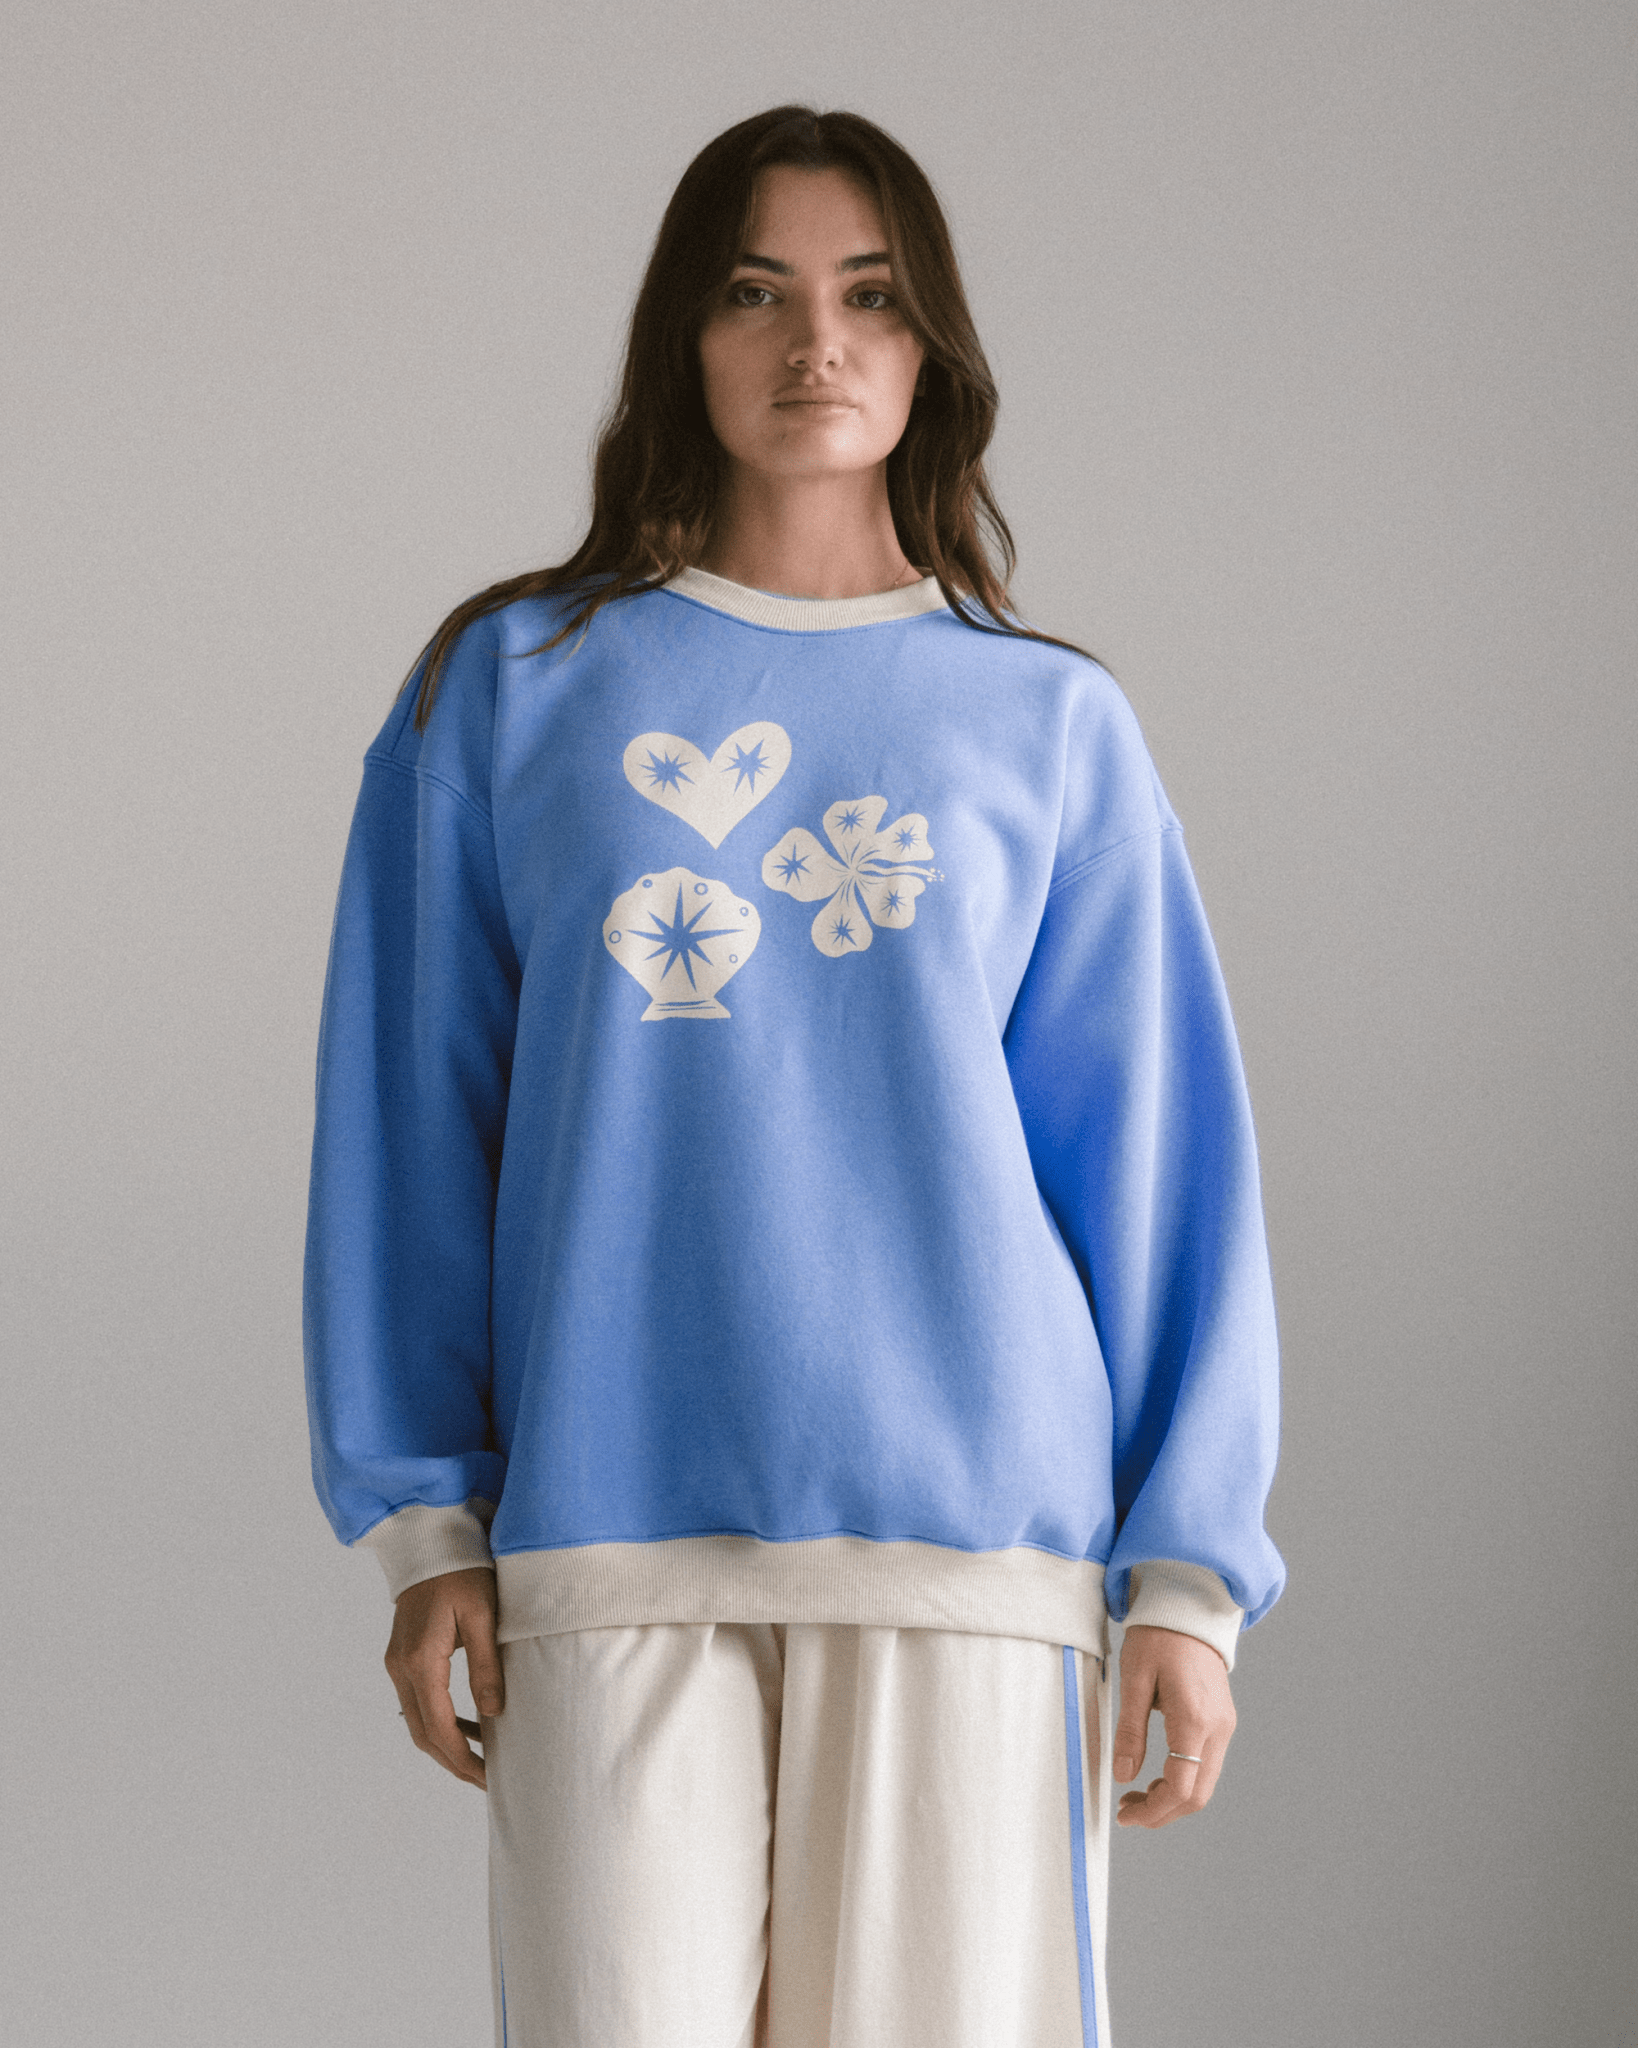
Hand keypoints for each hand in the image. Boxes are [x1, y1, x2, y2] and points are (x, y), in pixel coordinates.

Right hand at [383, 1566, 503, 1788]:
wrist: (431, 1543)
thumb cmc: (462, 1573)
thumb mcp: (484, 1616)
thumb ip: (486, 1666)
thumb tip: (494, 1714)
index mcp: (420, 1661)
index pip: (439, 1727)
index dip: (462, 1758)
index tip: (488, 1776)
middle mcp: (401, 1668)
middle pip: (423, 1733)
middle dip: (453, 1761)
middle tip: (487, 1778)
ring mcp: (397, 1663)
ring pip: (418, 1721)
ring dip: (446, 1743)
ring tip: (482, 1758)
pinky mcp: (402, 1657)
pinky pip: (418, 1701)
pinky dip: (440, 1720)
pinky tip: (468, 1725)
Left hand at [1112, 1623, 1234, 1828]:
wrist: (1189, 1608)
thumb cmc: (1158, 1636)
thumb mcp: (1134, 1679)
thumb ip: (1129, 1731)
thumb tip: (1123, 1775)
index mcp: (1194, 1719)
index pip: (1181, 1787)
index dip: (1154, 1810)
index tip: (1127, 1815)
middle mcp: (1217, 1728)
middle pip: (1198, 1794)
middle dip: (1163, 1812)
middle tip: (1128, 1811)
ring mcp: (1224, 1726)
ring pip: (1205, 1783)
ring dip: (1173, 1798)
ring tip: (1137, 1794)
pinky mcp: (1222, 1721)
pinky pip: (1207, 1765)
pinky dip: (1184, 1780)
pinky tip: (1158, 1775)